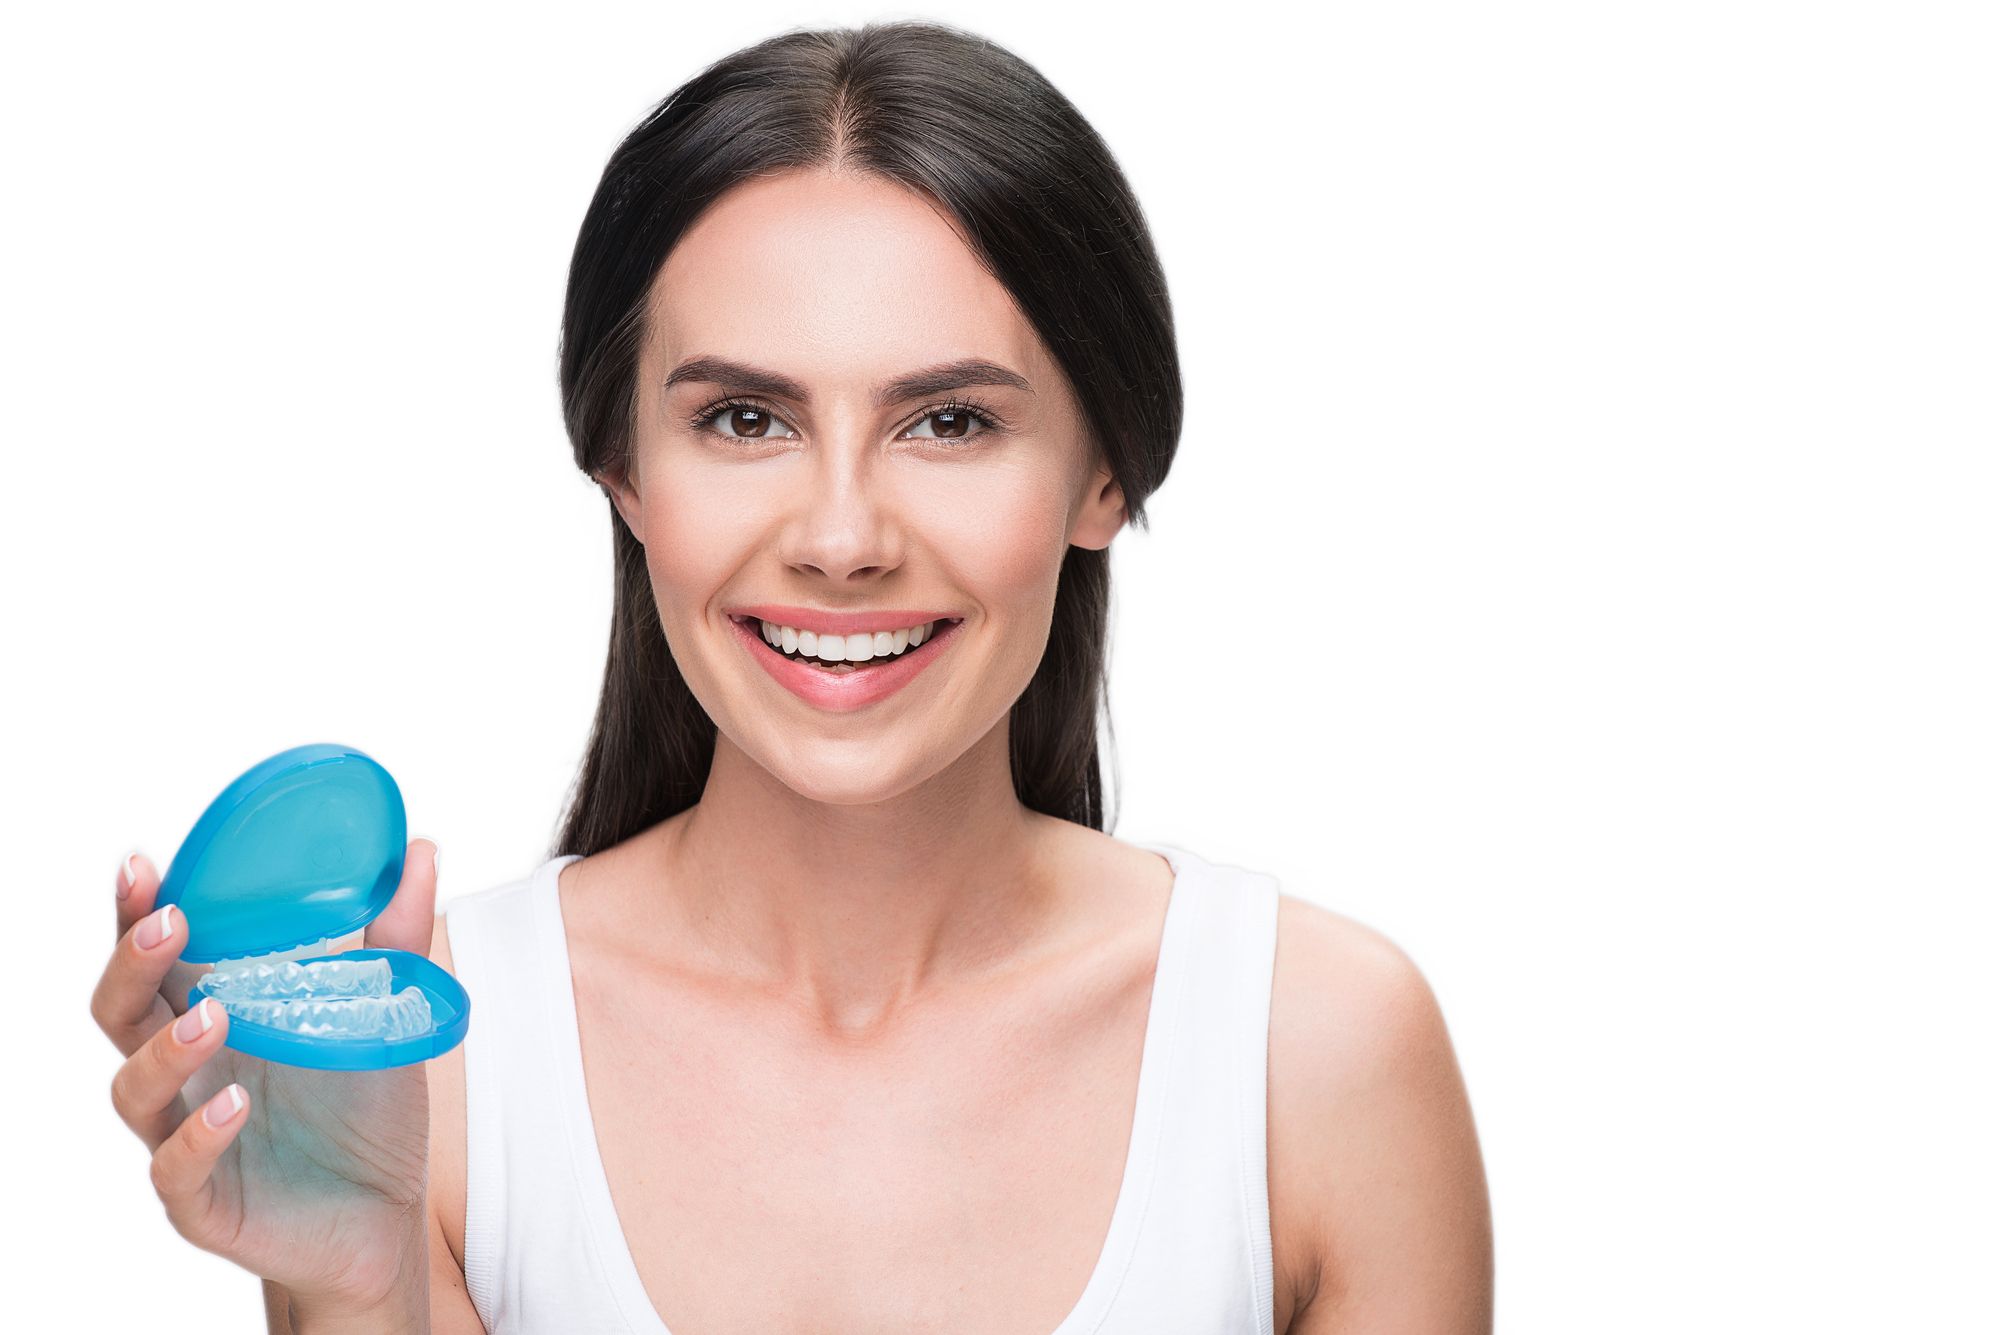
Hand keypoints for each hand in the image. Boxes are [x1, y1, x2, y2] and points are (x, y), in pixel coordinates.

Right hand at [94, 841, 440, 1319]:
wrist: (385, 1216)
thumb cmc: (364, 1109)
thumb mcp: (386, 1015)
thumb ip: (396, 937)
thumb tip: (421, 849)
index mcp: (216, 1017)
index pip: (156, 960)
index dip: (136, 914)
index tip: (142, 865)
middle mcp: (187, 1073)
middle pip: (121, 1014)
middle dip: (130, 964)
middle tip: (166, 923)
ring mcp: (186, 1137)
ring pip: (133, 1092)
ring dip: (163, 1051)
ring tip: (211, 1016)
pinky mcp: (207, 1203)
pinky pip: (178, 1172)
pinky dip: (197, 1137)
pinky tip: (234, 1106)